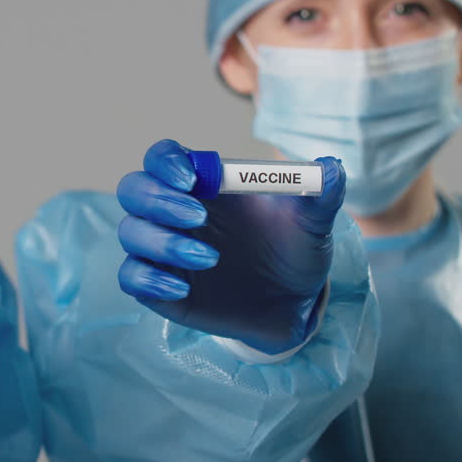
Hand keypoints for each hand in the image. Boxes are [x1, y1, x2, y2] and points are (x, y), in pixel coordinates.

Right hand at [116, 139, 343, 353]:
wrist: (294, 304)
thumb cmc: (294, 249)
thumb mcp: (312, 222)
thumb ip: (320, 194)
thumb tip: (331, 169)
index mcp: (203, 185)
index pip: (162, 157)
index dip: (166, 162)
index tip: (192, 179)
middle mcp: (173, 212)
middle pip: (133, 189)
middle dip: (157, 200)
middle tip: (198, 218)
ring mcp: (163, 250)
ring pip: (130, 233)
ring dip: (161, 243)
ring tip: (210, 260)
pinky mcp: (161, 288)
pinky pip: (130, 277)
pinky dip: (148, 280)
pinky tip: (180, 288)